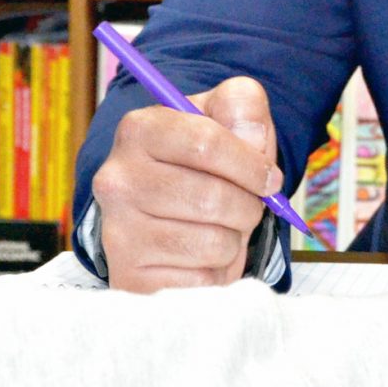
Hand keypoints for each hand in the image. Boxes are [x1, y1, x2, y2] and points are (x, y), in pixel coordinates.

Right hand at [91, 76, 280, 292]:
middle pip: (213, 198)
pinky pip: (202, 281)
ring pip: (212, 242)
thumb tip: (252, 139)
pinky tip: (201, 256)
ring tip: (220, 227)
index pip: (207, 143)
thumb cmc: (200, 161)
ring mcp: (118, 232)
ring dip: (233, 239)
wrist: (162, 212)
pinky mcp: (131, 278)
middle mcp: (118, 180)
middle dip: (247, 206)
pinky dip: (216, 271)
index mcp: (138, 130)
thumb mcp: (223, 117)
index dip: (250, 164)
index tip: (269, 178)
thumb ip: (242, 106)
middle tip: (246, 206)